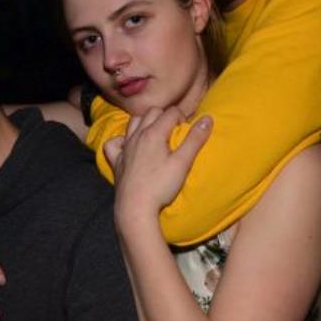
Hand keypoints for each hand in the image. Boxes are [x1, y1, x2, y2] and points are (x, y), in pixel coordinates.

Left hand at [103, 108, 211, 224]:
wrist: (136, 208)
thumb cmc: (161, 186)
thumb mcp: (183, 162)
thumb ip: (195, 139)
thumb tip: (208, 118)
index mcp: (153, 133)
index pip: (171, 112)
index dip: (182, 117)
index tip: (187, 131)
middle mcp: (136, 136)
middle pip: (151, 112)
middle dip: (165, 116)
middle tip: (175, 132)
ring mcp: (124, 148)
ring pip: (133, 122)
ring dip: (145, 122)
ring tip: (156, 135)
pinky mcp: (116, 161)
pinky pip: (113, 142)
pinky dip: (121, 140)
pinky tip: (128, 146)